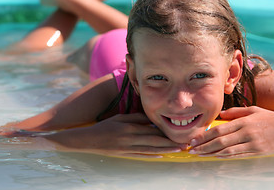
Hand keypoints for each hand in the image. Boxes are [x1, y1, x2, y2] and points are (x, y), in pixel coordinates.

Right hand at [42, 113, 185, 157]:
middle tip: (184, 144)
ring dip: (165, 150)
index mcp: (129, 127)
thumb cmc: (104, 126)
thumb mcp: (119, 118)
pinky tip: (161, 156)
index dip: (165, 132)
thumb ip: (135, 118)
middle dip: (170, 142)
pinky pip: (141, 155)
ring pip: (150, 149)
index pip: (151, 129)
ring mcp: (128, 148)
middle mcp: (130, 138)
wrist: (89, 140)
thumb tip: (150, 119)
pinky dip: (152, 156)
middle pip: (154, 141)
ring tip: (178, 150)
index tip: (177, 132)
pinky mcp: (125, 154)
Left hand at [189, 106, 273, 157]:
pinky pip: (238, 155)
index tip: (194, 139)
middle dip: (204, 146)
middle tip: (192, 149)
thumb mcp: (253, 110)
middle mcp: (246, 133)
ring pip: (227, 150)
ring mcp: (252, 144)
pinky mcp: (257, 152)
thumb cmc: (271, 119)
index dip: (205, 136)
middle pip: (220, 141)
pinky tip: (215, 156)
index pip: (219, 130)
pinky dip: (225, 156)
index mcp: (243, 122)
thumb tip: (221, 115)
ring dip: (211, 153)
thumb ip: (236, 112)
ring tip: (200, 154)